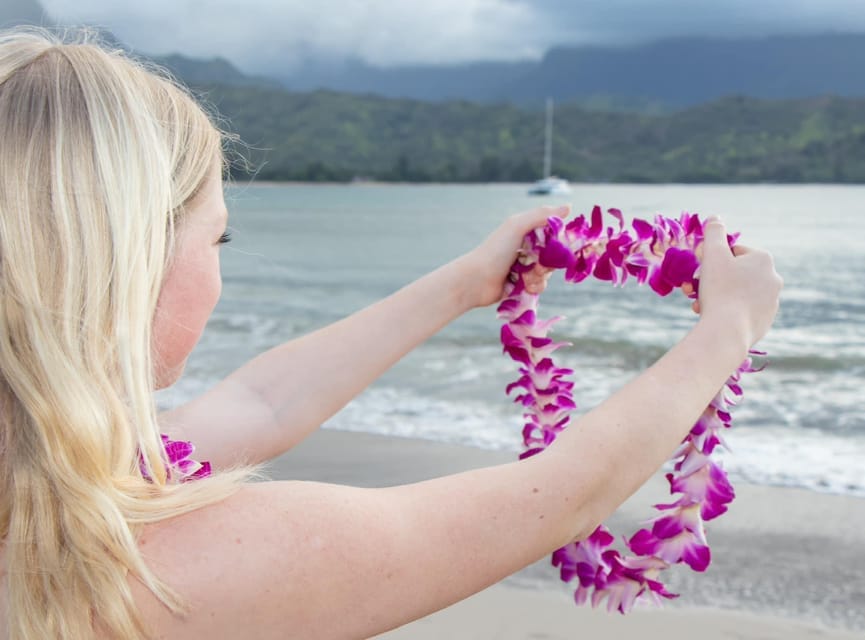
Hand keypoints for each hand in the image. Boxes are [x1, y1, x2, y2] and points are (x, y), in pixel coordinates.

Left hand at [458, 205, 568, 307]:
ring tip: (526, 278)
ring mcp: (523, 267)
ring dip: (540, 276)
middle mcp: (525, 248)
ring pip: (546, 273)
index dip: (559, 242)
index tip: (560, 248)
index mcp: (525, 232)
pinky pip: (539, 286)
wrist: (476, 280)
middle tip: (538, 266)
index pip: (552, 234)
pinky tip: (523, 287)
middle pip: (552, 256)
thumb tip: (569, 206)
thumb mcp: (518, 226)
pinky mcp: (521, 285)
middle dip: (548, 263)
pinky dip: (534, 287)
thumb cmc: (495, 250)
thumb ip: (542, 215)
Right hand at [694, 218, 782, 348]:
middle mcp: (773, 278)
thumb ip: (714, 232)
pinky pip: (741, 312)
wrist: (728, 331)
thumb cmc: (720, 289)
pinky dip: (726, 312)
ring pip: (737, 293)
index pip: (732, 252)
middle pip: (734, 274)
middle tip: (693, 290)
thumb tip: (715, 218)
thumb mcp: (712, 254)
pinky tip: (713, 317)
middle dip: (712, 280)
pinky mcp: (765, 321)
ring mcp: (771, 302)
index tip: (699, 271)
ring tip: (700, 306)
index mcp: (763, 259)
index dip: (711, 260)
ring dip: (716, 296)